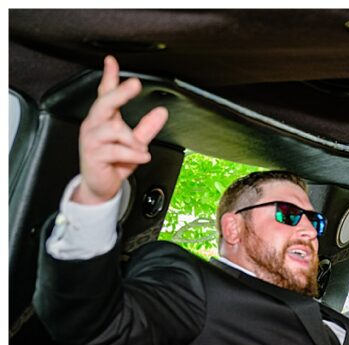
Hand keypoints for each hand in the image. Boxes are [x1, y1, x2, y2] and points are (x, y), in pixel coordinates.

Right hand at [75, 56, 167, 204]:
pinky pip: (116, 150)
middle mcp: (95, 125)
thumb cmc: (114, 162)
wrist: (101, 185)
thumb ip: (147, 127)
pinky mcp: (93, 155)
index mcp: (104, 119)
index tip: (112, 61)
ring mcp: (92, 139)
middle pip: (105, 102)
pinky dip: (132, 153)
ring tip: (140, 149)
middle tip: (134, 84)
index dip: (109, 76)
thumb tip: (161, 112)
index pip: (105, 93)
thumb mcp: (135, 143)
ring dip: (132, 139)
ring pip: (113, 128)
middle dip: (120, 92)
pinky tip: (141, 157)